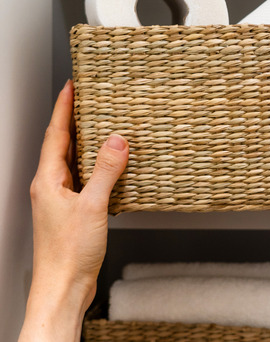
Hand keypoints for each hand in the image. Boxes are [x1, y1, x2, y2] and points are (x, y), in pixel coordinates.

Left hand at [18, 80, 128, 341]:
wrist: (63, 287)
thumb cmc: (69, 254)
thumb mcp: (92, 206)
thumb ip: (106, 171)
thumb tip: (116, 141)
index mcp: (48, 181)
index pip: (55, 134)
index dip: (63, 108)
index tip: (72, 87)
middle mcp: (50, 188)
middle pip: (61, 146)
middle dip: (73, 121)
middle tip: (88, 101)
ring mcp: (59, 201)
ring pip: (72, 164)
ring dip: (85, 144)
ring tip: (101, 128)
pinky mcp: (71, 214)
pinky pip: (82, 181)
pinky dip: (95, 168)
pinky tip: (109, 170)